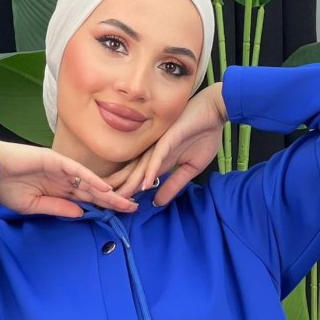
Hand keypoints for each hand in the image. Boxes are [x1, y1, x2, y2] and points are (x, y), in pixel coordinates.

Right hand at [0, 140, 137, 217]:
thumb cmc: (6, 187)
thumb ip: (57, 208)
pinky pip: (77, 171)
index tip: (120, 215)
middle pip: (94, 190)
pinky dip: (91, 180)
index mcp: (59, 189)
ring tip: (126, 201)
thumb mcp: (34, 206)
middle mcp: (64, 178)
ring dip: (108, 192)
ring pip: (90, 181)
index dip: (103, 206)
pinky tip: (105, 189)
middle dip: (114, 200)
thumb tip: (80, 213)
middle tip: (134, 208)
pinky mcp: (55, 160)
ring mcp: (61, 168)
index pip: (86, 199)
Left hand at [121, 83, 227, 207]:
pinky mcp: (168, 138)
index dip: (127, 192)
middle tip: (105, 205)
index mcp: (157, 159)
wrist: (214, 112)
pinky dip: (151, 170)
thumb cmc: (203, 135)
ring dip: (130, 184)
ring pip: (141, 167)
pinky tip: (144, 184)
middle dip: (119, 189)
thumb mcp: (190, 169)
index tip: (116, 207)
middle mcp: (153, 152)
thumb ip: (173, 185)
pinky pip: (157, 156)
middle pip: (132, 173)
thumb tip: (158, 203)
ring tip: (118, 199)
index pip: (137, 179)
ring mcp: (159, 145)